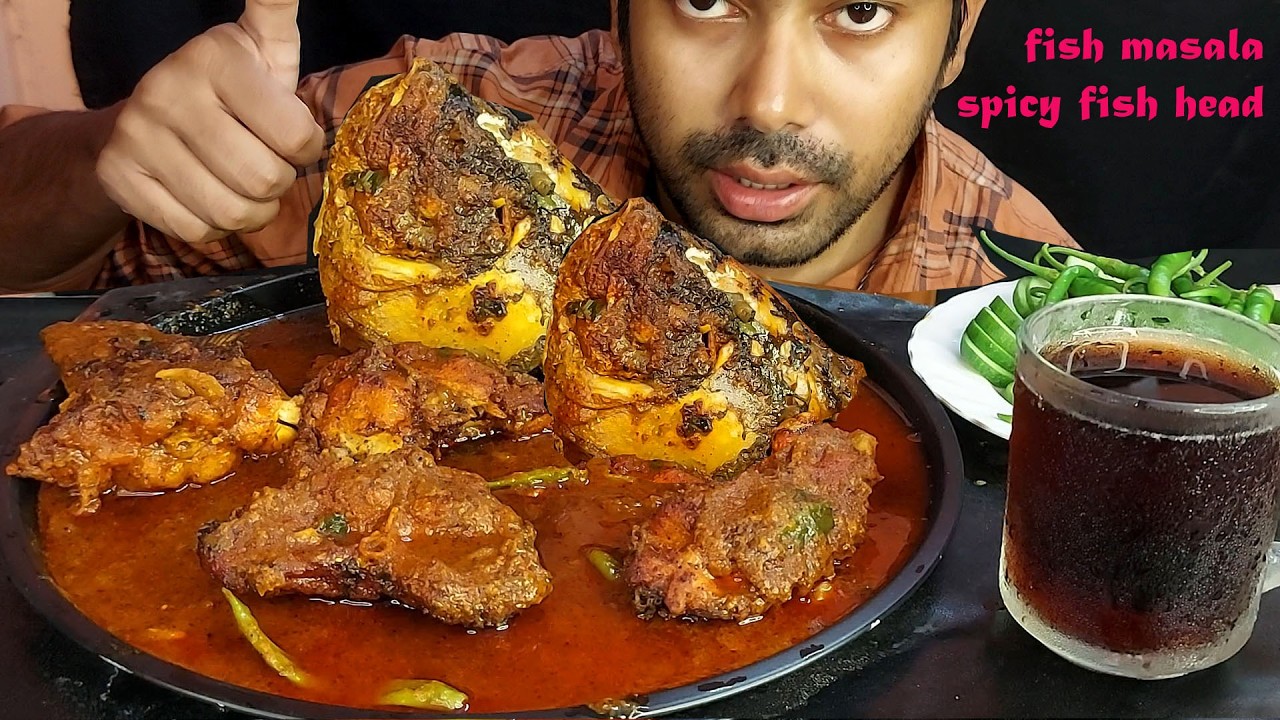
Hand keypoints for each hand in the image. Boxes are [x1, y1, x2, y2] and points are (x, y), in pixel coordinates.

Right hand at [96, 0, 324, 244]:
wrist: (147, 115)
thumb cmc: (232, 87)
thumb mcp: (265, 48)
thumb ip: (278, 12)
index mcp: (216, 57)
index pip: (297, 137)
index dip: (304, 147)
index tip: (290, 135)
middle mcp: (168, 89)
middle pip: (263, 180)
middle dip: (277, 182)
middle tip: (264, 163)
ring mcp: (137, 134)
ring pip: (230, 213)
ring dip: (250, 211)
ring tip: (240, 184)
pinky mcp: (118, 175)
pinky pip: (195, 230)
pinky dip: (213, 226)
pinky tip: (207, 196)